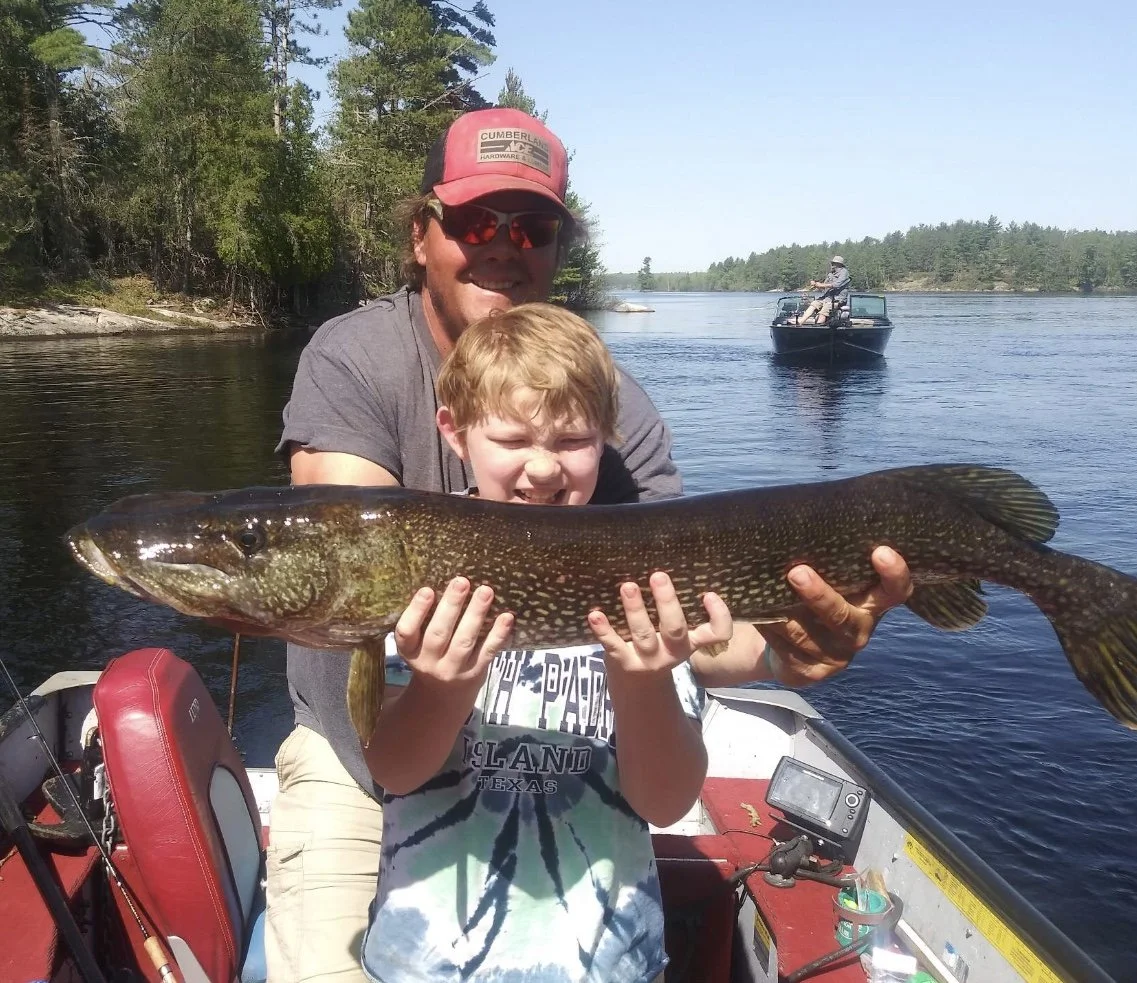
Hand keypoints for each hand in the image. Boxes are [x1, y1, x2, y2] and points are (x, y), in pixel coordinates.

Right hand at [394, 577, 513, 693]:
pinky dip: (498, 634)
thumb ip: (425, 620)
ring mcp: (452, 670)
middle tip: (462, 581)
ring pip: (464, 641)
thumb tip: (445, 582)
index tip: (428, 589)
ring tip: (486, 591)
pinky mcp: (474, 674)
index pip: (406, 632)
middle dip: (451, 606)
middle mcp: (428, 663)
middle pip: (438, 634)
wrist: (444, 697)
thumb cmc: (432, 655)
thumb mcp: (418, 643)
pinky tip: (506, 617)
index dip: (416, 611)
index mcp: (409, 651)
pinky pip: (487, 652)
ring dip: (476, 614)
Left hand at [588, 571, 732, 677]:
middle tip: (658, 576)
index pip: (717, 634)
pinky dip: (604, 630)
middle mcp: (674, 652)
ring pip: (644, 635)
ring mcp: (649, 660)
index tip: (709, 594)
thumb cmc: (658, 644)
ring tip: (627, 587)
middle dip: (667, 602)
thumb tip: (665, 559)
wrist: (637, 685)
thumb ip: (673, 608)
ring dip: (635, 610)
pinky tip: (595, 614)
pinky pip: (614, 645)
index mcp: (691, 641)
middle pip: (675, 629)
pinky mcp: (624, 663)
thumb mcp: (673, 633)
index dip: (719, 616)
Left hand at [763, 546, 911, 684]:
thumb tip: (801, 529)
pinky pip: (786, 649)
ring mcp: (836, 656)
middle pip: (843, 616)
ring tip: (764, 594)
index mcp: (872, 604)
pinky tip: (756, 615)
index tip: (881, 551)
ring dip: (783, 614)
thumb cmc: (812, 598)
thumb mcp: (828, 581)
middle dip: (819, 595)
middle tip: (797, 572)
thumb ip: (827, 564)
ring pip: (806, 634)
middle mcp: (859, 631)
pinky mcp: (811, 672)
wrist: (790, 645)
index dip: (893, 574)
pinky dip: (769, 629)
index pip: (895, 590)